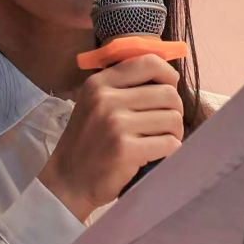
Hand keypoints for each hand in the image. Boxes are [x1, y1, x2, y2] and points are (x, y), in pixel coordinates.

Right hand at [37, 54, 183, 220]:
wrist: (68, 181)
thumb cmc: (89, 142)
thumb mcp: (95, 104)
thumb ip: (124, 86)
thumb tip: (169, 76)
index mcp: (100, 83)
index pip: (148, 62)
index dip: (168, 74)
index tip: (170, 88)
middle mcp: (107, 99)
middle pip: (168, 94)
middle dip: (174, 111)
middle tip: (165, 125)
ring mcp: (116, 124)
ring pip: (173, 119)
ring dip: (174, 133)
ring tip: (159, 141)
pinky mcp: (127, 149)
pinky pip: (169, 143)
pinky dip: (169, 150)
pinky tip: (156, 155)